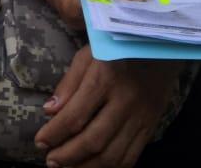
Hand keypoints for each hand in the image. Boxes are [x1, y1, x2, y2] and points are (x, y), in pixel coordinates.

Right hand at [15, 0, 148, 29]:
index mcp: (78, 14)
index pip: (114, 20)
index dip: (137, 13)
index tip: (161, 8)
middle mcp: (78, 21)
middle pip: (112, 18)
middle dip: (134, 8)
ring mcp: (77, 15)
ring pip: (107, 11)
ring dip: (124, 1)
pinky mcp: (77, 6)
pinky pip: (100, 4)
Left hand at [35, 46, 178, 166]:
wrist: (160, 46)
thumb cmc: (118, 47)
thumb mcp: (89, 54)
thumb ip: (69, 83)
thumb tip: (49, 110)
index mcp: (105, 79)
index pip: (75, 116)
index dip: (54, 133)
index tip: (40, 141)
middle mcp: (125, 101)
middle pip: (93, 140)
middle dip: (67, 156)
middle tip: (51, 161)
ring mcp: (141, 117)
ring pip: (112, 155)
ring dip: (86, 167)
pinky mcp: (151, 126)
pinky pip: (131, 156)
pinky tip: (94, 167)